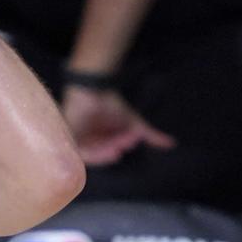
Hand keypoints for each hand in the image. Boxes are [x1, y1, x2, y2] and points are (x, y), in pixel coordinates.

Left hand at [61, 85, 175, 165]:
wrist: (94, 87)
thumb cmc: (111, 104)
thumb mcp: (133, 123)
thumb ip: (150, 135)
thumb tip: (171, 144)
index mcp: (100, 144)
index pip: (108, 153)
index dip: (118, 148)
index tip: (131, 141)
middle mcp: (88, 143)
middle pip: (99, 153)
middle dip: (112, 149)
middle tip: (124, 142)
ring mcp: (78, 139)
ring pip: (90, 153)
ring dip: (104, 151)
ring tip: (115, 143)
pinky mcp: (69, 134)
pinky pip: (77, 149)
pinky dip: (90, 150)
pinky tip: (99, 145)